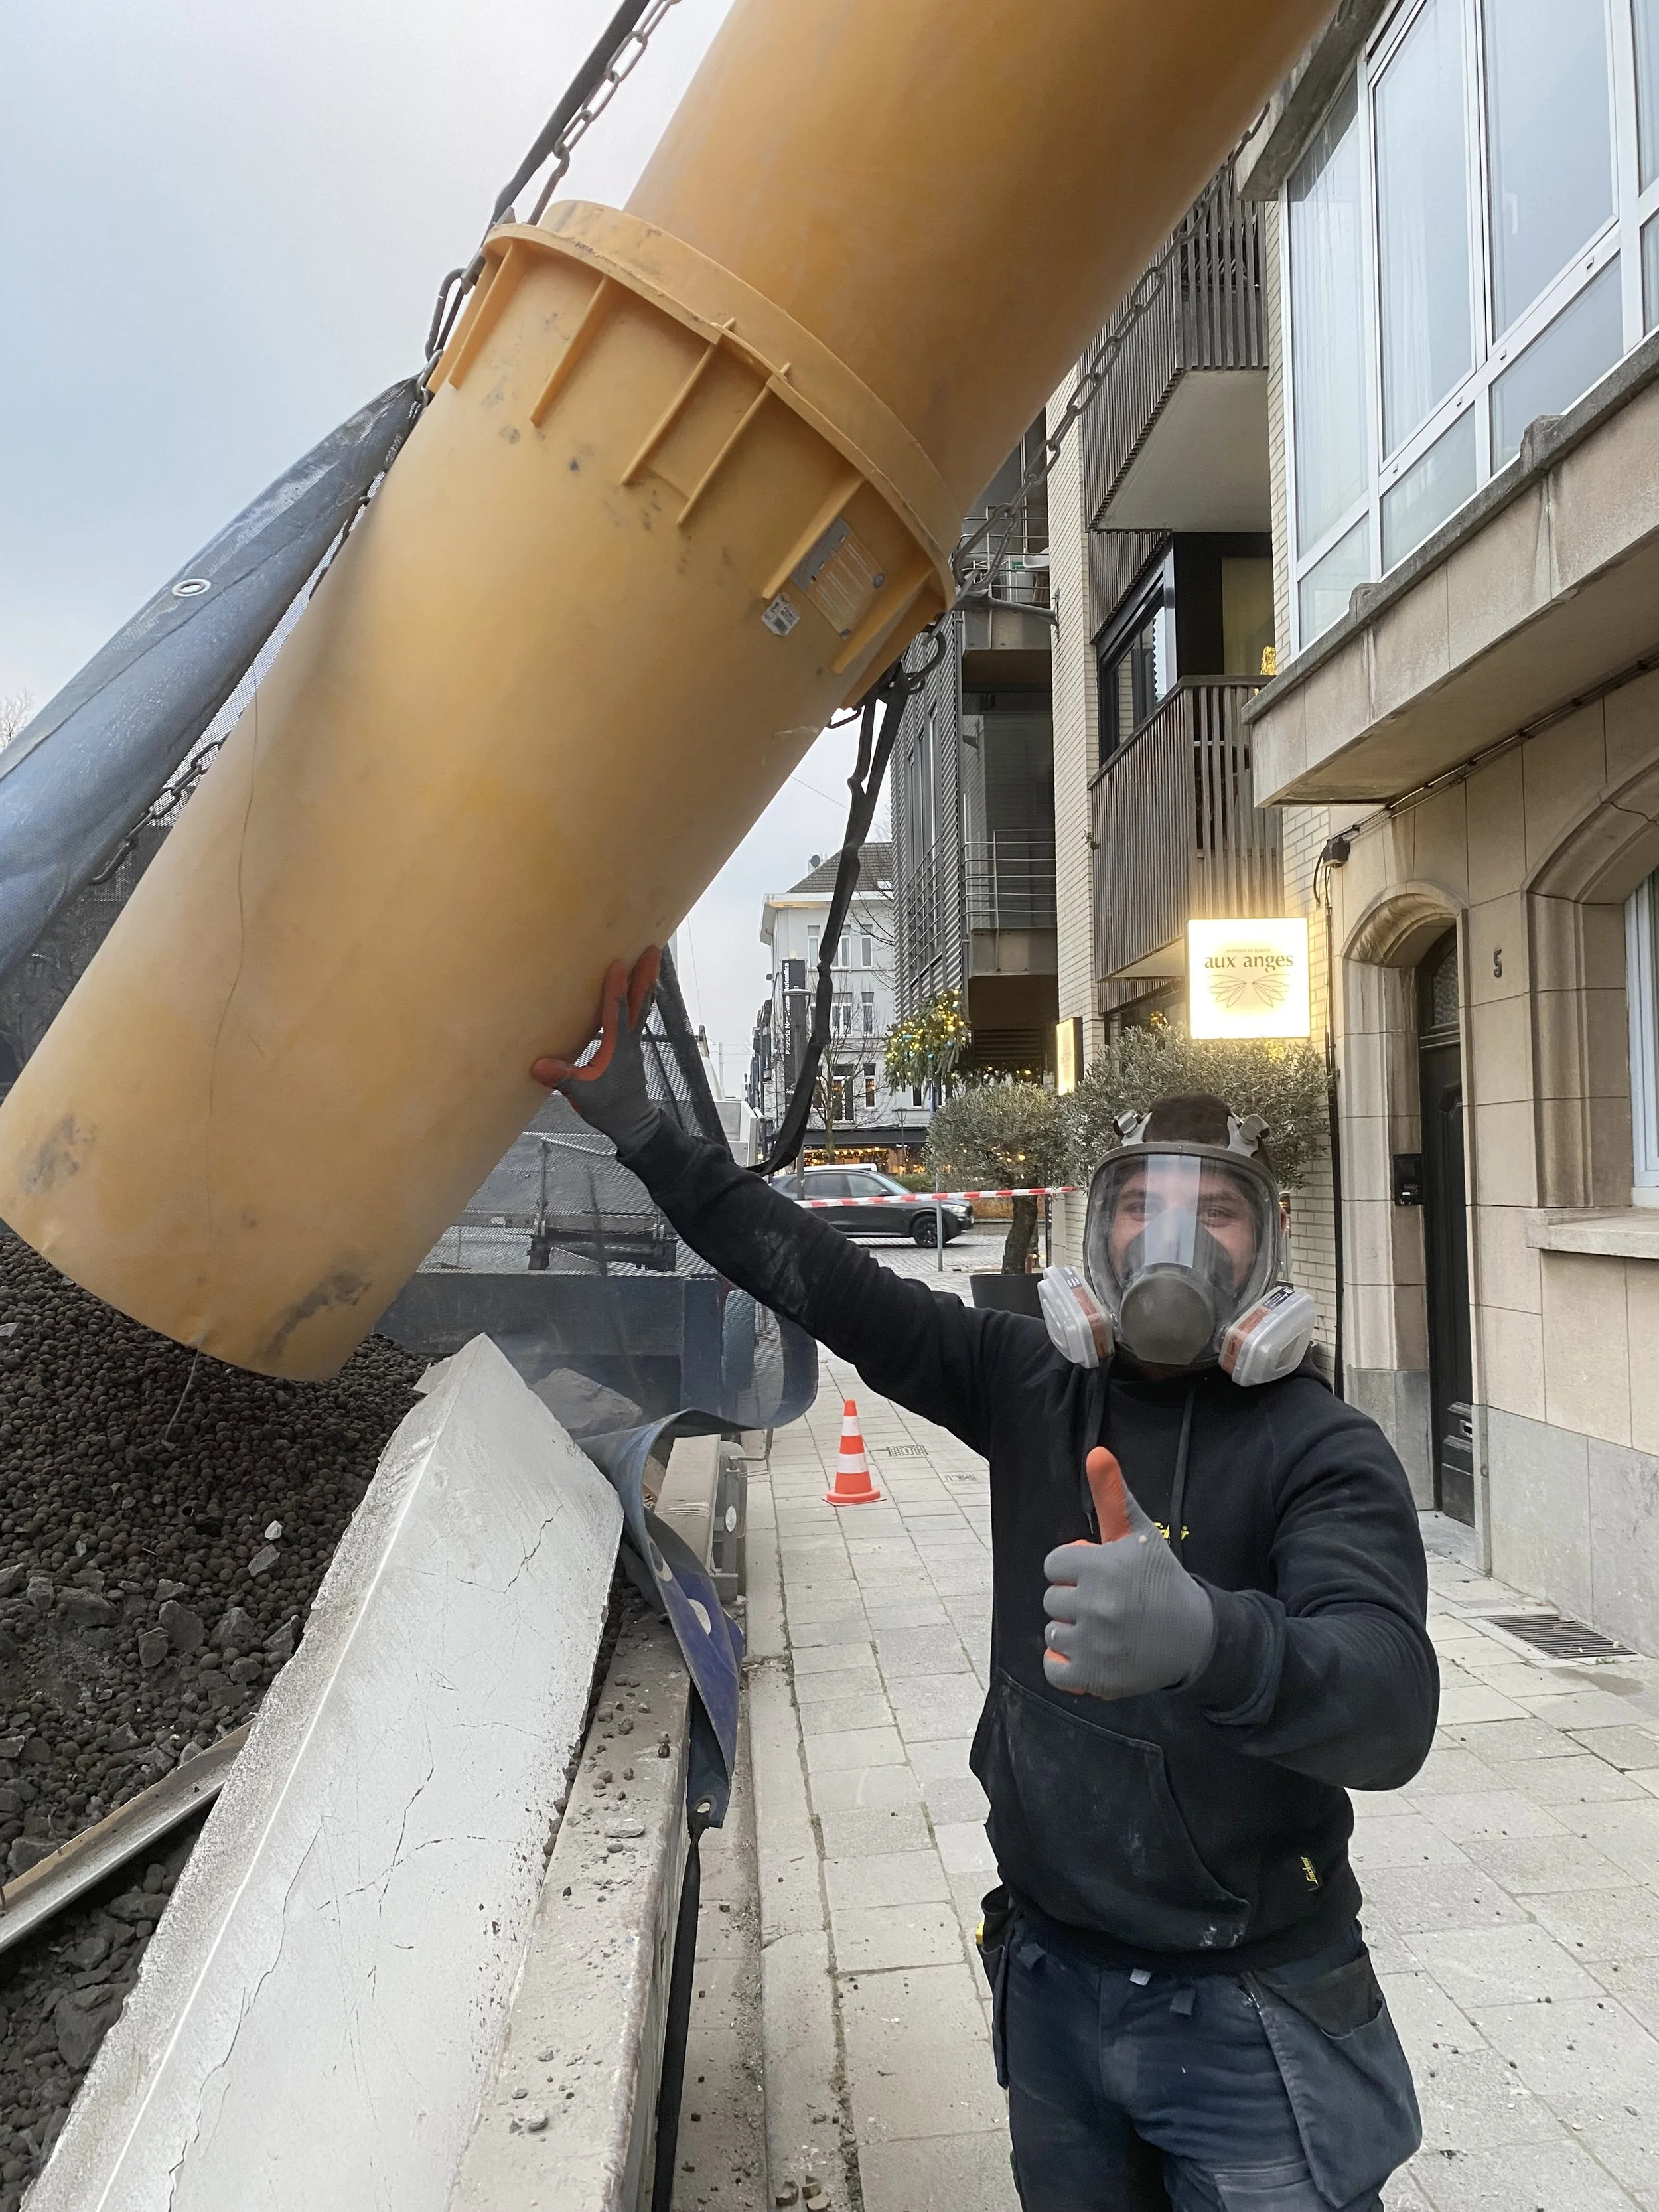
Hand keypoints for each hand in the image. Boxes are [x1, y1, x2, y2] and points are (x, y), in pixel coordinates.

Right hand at [531, 948, 661, 1160]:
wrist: (633, 1123)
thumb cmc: (610, 1108)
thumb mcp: (581, 1094)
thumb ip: (562, 1078)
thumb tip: (540, 1065)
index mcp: (618, 1046)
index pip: (618, 1011)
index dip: (616, 988)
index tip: (617, 964)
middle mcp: (630, 1040)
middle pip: (641, 1001)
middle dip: (646, 974)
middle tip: (654, 949)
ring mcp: (634, 1043)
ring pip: (644, 1006)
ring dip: (647, 982)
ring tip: (651, 960)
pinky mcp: (632, 1048)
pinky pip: (639, 1015)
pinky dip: (641, 998)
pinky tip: (637, 992)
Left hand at [1041, 1447, 1214, 1701]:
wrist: (1196, 1638)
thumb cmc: (1161, 1581)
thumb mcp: (1138, 1536)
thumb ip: (1113, 1496)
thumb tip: (1096, 1452)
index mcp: (1104, 1566)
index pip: (1055, 1564)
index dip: (1076, 1569)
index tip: (1102, 1576)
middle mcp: (1099, 1604)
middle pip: (1052, 1598)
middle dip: (1076, 1599)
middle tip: (1111, 1605)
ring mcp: (1096, 1643)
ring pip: (1053, 1631)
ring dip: (1074, 1632)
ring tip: (1108, 1630)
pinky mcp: (1094, 1678)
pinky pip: (1054, 1670)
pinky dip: (1067, 1667)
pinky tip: (1093, 1655)